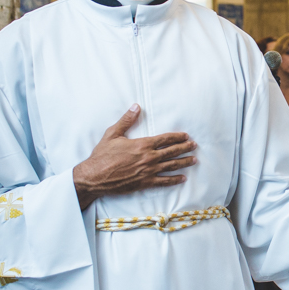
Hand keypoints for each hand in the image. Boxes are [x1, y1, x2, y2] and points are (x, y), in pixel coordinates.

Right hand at [73, 105, 195, 209]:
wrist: (94, 177)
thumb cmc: (102, 155)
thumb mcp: (112, 134)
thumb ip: (126, 120)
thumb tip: (136, 106)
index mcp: (142, 144)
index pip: (165, 139)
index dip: (177, 137)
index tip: (186, 136)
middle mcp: (149, 157)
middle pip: (172, 151)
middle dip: (185, 148)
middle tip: (194, 145)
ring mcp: (148, 171)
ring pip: (171, 166)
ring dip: (184, 162)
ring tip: (194, 159)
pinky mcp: (145, 183)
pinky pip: (164, 182)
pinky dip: (175, 180)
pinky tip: (183, 178)